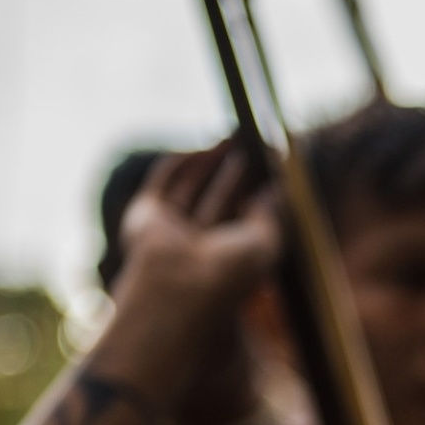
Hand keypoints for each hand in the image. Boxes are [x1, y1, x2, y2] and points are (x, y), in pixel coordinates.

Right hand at [117, 143, 279, 312]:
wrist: (178, 288)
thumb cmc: (227, 275)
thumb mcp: (263, 241)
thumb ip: (269, 213)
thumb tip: (276, 189)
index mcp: (227, 260)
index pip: (247, 219)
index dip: (262, 191)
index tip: (277, 165)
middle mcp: (197, 246)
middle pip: (221, 198)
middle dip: (238, 171)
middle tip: (255, 142)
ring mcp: (170, 231)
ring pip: (193, 187)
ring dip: (212, 160)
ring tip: (235, 136)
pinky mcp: (146, 216)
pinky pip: (164, 181)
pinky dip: (182, 163)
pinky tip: (203, 148)